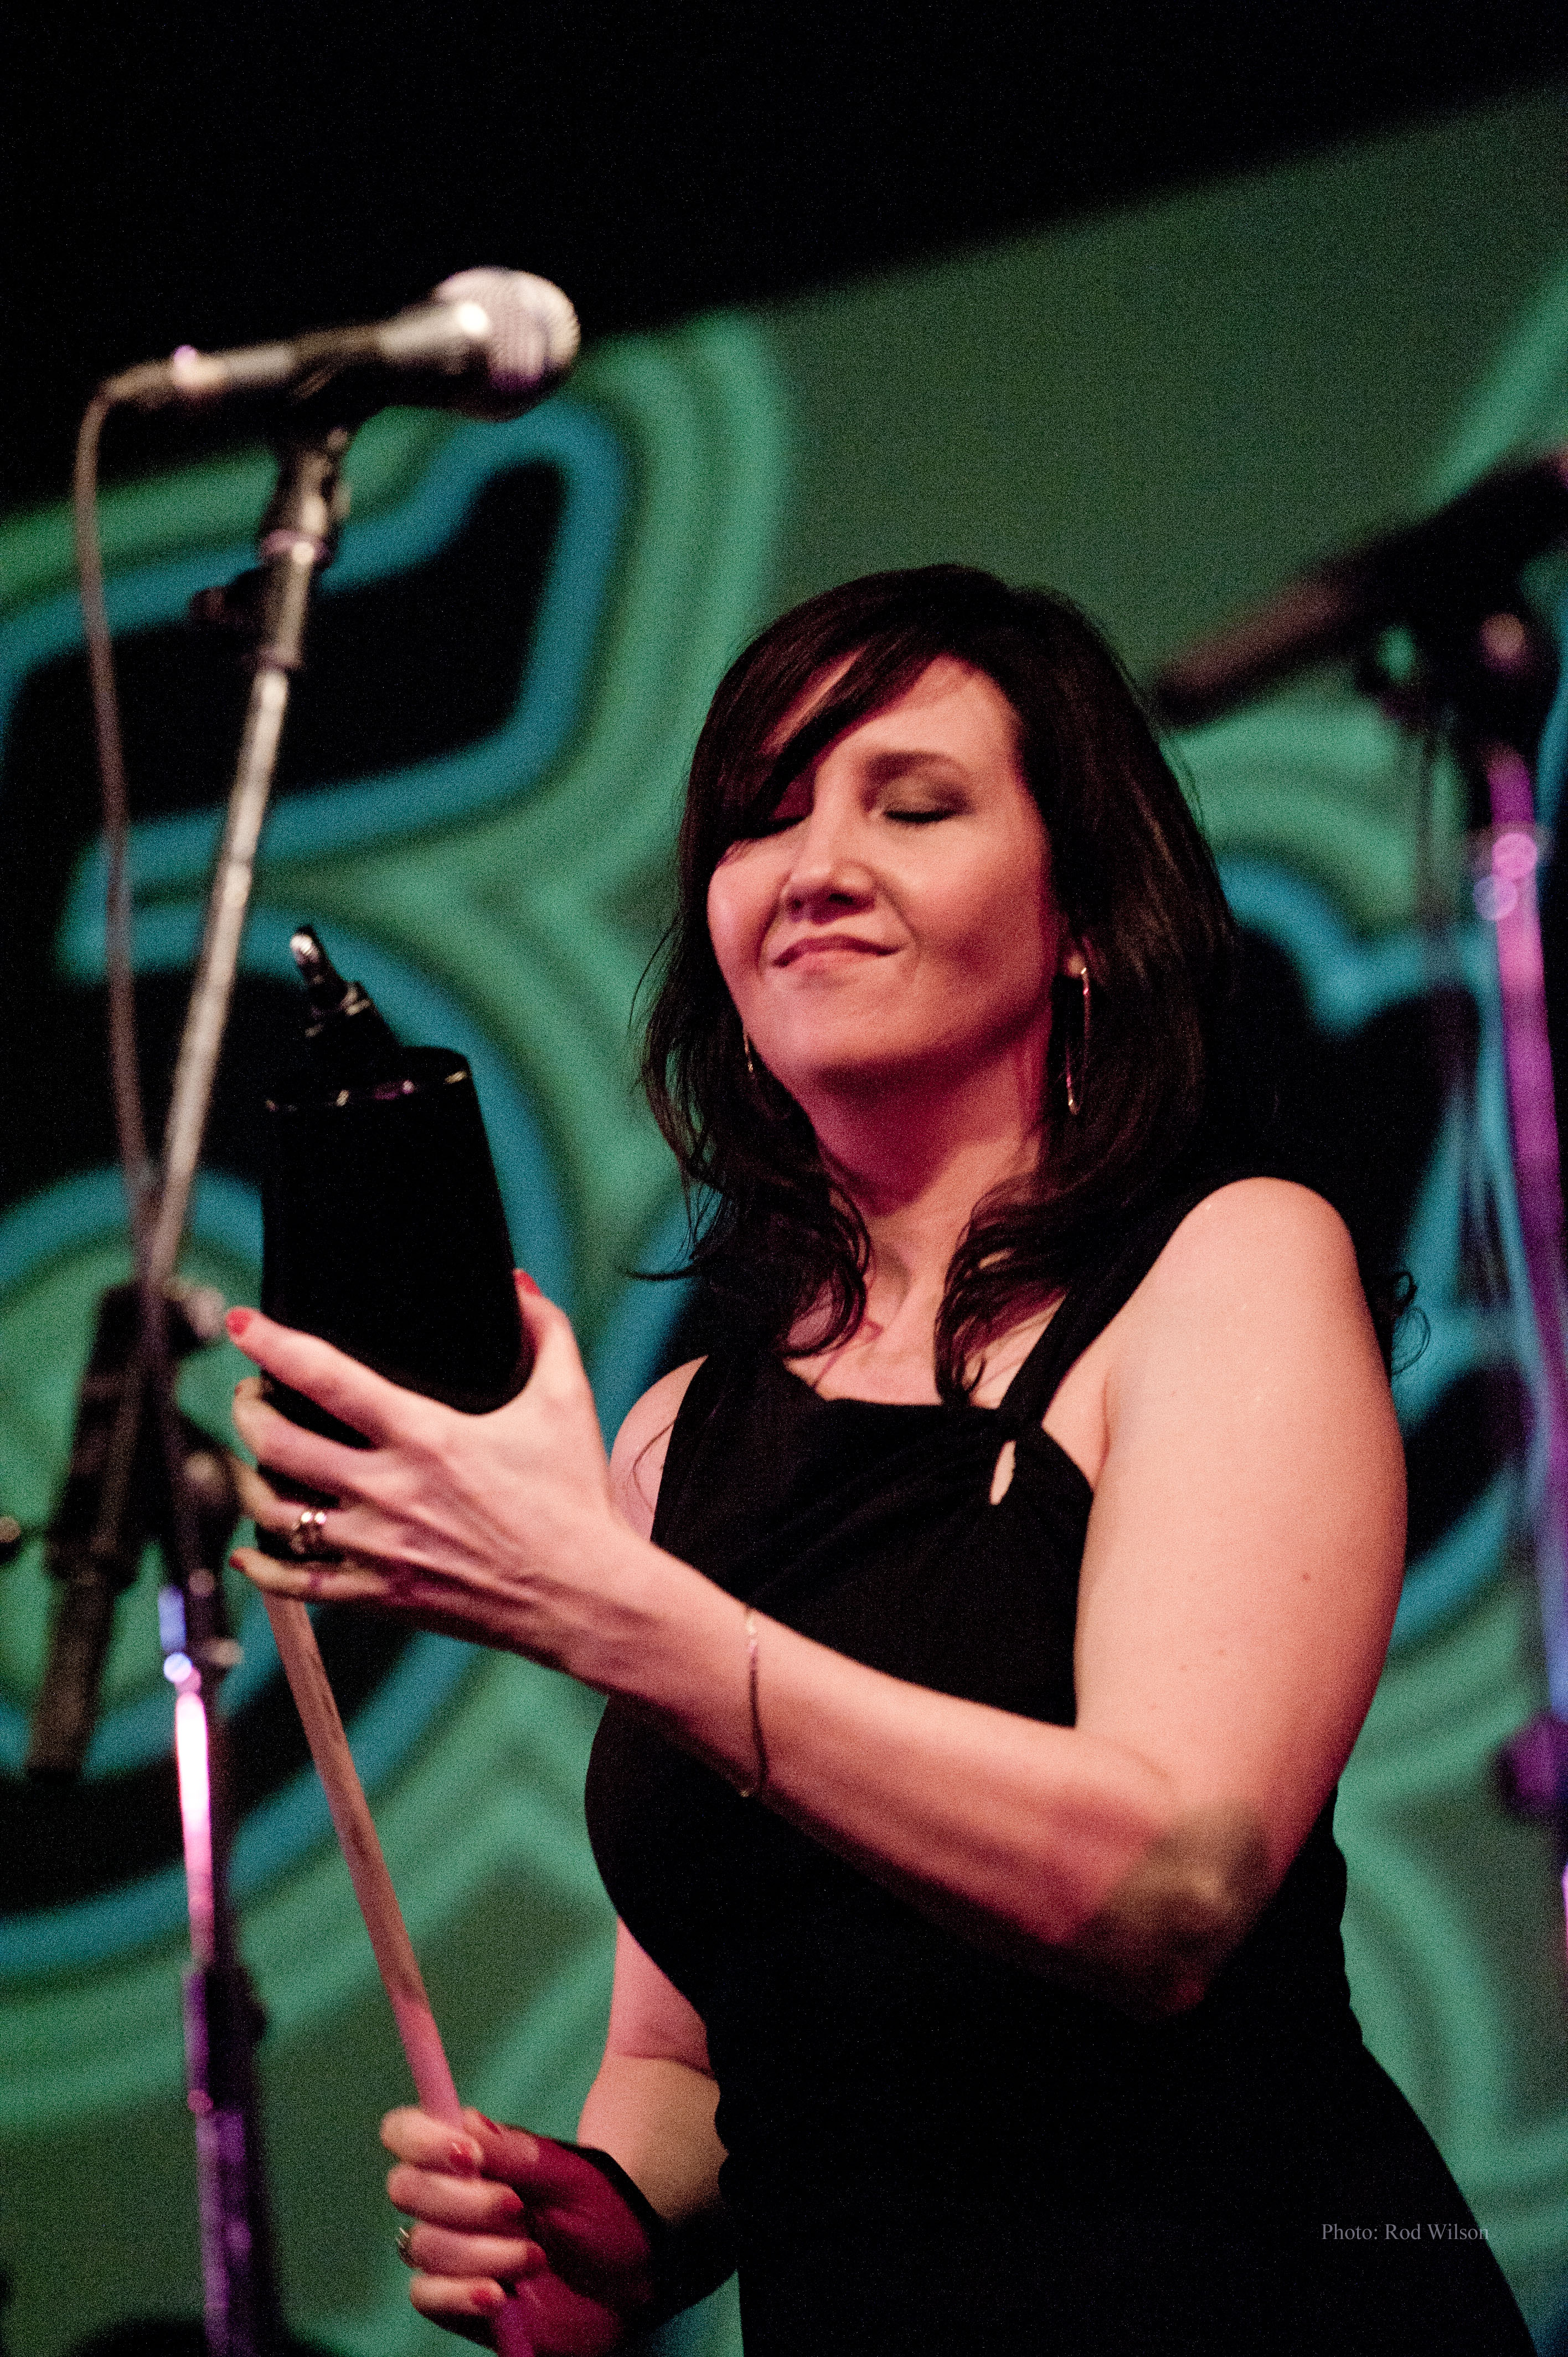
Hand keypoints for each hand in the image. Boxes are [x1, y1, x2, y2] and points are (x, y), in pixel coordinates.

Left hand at [225, 1280, 633, 1677]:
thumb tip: (517, 1285)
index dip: (274, 1344)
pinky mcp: (379, 1595)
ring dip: (247, 1477)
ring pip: (273, 1511)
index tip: (243, 1324)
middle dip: (248, 1408)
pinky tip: (251, 1548)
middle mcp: (390, 1491)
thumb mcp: (567, 1401)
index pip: (327, 1378)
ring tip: (253, 1457)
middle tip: (251, 1392)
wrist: (582, 1594)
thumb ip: (544, 1330)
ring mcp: (378, 1548)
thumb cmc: (573, 1498)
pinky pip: (295, 1582)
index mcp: (427, 1437)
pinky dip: (261, 1563)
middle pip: (278, 1442)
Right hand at [384, 2107, 658, 2351]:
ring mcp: (450, 2251)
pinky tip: (498, 2296)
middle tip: (516, 2207)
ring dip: (478, 2252)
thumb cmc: (603, 2210)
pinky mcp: (455, 2301)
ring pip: (421, 2245)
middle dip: (460, 2201)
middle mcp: (450, 2199)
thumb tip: (465, 2123)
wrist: (632, 2276)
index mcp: (471, 2155)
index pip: (407, 2132)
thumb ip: (520, 2153)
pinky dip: (458, 2295)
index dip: (422, 2141)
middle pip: (406, 2189)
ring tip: (535, 2258)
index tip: (469, 2158)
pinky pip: (425, 2296)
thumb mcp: (573, 2174)